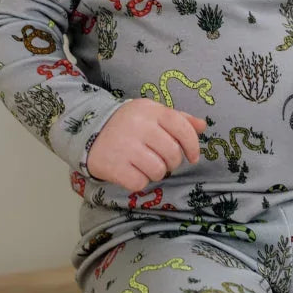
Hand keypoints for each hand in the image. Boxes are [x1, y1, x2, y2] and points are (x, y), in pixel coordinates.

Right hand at [86, 99, 207, 190]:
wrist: (89, 131)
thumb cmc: (128, 124)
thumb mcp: (152, 114)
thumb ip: (179, 119)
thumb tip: (203, 126)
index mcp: (151, 110)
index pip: (182, 128)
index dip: (192, 145)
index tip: (193, 157)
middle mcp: (138, 126)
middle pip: (172, 154)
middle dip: (172, 162)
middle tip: (162, 160)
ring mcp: (125, 146)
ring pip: (158, 171)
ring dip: (156, 173)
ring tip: (145, 165)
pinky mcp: (113, 165)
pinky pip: (140, 183)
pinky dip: (139, 182)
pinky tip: (132, 172)